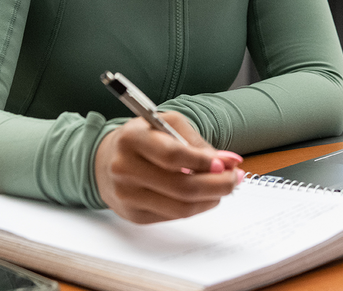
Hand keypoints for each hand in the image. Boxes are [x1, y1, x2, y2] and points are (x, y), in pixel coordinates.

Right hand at [95, 113, 243, 223]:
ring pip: (181, 207)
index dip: (203, 162)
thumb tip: (229, 162)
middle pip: (181, 187)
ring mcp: (128, 195)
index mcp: (132, 139)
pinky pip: (174, 216)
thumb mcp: (167, 125)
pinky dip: (197, 207)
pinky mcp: (134, 215)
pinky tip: (205, 195)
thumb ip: (197, 143)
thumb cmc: (144, 139)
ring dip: (211, 199)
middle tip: (235, 178)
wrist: (106, 160)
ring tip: (225, 187)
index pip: (172, 156)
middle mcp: (125, 168)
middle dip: (217, 185)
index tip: (225, 164)